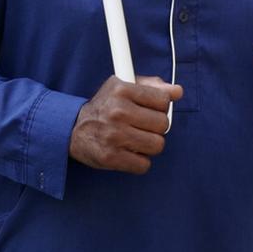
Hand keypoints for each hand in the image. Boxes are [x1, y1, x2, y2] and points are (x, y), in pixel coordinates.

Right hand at [69, 75, 183, 174]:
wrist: (73, 128)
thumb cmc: (106, 105)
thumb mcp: (125, 86)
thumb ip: (153, 87)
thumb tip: (178, 92)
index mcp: (122, 90)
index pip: (163, 100)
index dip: (161, 107)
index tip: (151, 109)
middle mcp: (118, 111)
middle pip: (163, 124)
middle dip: (156, 127)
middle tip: (143, 126)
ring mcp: (114, 135)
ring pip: (157, 145)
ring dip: (150, 145)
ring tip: (137, 139)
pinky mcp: (110, 157)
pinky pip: (144, 165)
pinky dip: (140, 161)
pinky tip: (129, 152)